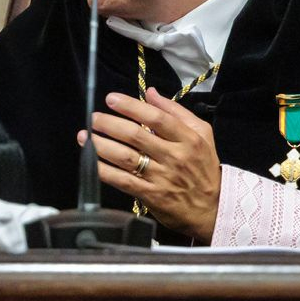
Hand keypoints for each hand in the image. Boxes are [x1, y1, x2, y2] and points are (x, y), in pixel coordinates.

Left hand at [79, 88, 220, 240]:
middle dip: (110, 124)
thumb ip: (176, 112)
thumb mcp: (202, 135)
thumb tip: (150, 92)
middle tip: (94, 118)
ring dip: (101, 145)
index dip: (131, 106)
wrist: (213, 208)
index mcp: (188, 139)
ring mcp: (161, 177)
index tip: (111, 99)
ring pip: (126, 157)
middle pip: (136, 136)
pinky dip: (105, 171)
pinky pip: (123, 181)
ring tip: (85, 136)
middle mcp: (174, 157)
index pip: (156, 117)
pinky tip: (91, 162)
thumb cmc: (204, 168)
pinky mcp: (151, 195)